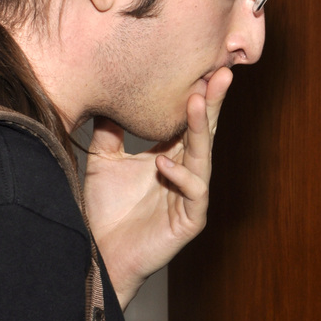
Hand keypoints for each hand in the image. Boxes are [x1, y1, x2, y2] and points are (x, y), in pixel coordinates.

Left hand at [83, 67, 232, 308]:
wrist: (99, 254)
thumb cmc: (105, 211)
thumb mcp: (103, 161)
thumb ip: (111, 132)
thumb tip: (110, 97)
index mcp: (171, 157)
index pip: (189, 121)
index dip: (197, 95)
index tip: (202, 65)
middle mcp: (186, 172)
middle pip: (203, 132)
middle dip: (212, 102)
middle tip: (221, 72)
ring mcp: (191, 196)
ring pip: (202, 156)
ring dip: (199, 128)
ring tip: (197, 100)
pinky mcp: (190, 220)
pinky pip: (194, 192)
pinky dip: (181, 176)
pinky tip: (162, 164)